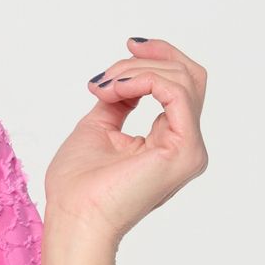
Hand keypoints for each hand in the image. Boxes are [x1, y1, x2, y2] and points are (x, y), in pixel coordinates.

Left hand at [43, 36, 209, 241]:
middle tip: (108, 72)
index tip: (127, 46)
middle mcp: (187, 145)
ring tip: (103, 88)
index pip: (180, 86)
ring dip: (137, 71)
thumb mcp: (98, 127)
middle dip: (148, 60)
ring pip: (183, 79)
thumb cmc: (78, 187)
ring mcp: (190, 149)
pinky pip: (175, 93)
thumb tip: (126, 76)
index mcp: (170, 141)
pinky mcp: (184, 150)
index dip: (156, 59)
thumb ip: (119, 100)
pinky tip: (115, 90)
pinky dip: (143, 80)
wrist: (74, 218)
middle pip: (189, 76)